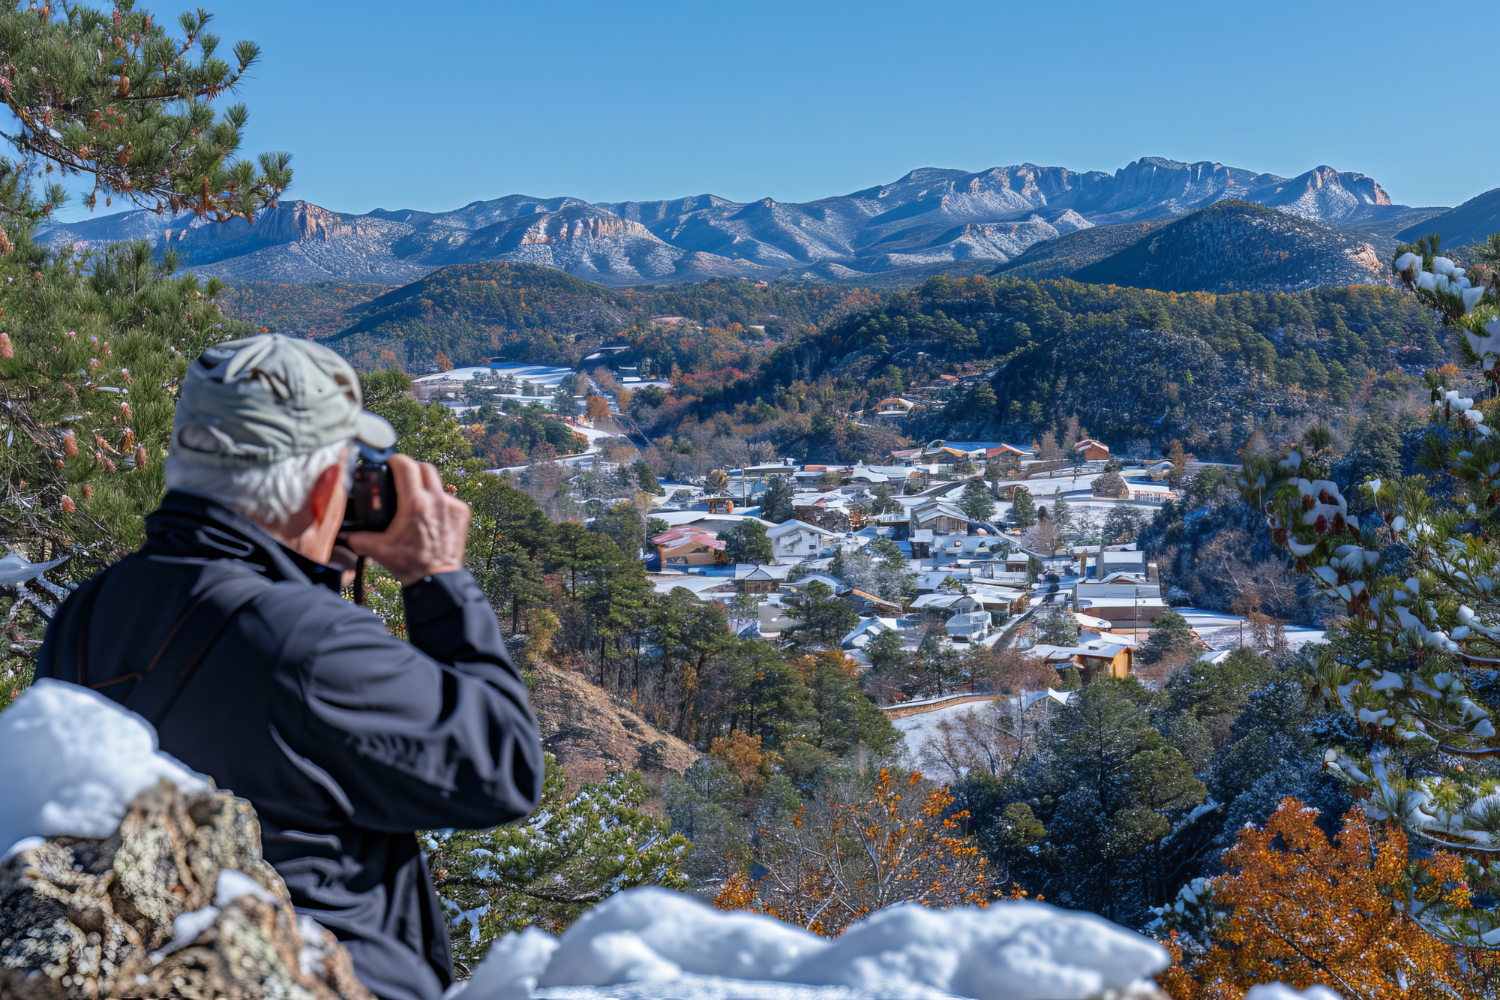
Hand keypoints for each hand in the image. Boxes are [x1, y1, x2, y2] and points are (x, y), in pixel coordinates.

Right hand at [343, 455, 469, 586]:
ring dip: (425, 484)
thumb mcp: (378, 549)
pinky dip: (437, 500)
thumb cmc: (410, 565)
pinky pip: (448, 498)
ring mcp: (452, 506)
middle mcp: (436, 500)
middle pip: (425, 467)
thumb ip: (358, 538)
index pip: (406, 466)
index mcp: (415, 504)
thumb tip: (346, 532)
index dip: (395, 460)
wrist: (438, 580)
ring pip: (438, 482)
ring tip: (413, 496)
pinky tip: (429, 513)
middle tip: (400, 476)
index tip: (389, 463)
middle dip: (411, 467)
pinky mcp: (462, 514)